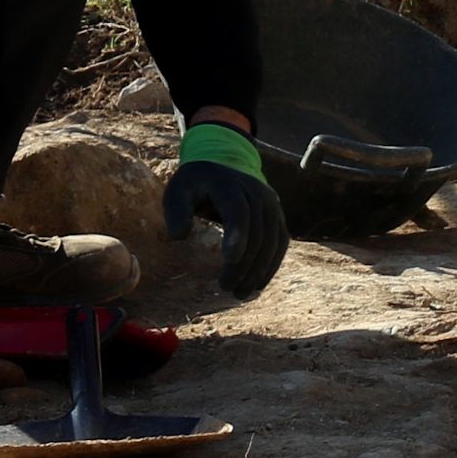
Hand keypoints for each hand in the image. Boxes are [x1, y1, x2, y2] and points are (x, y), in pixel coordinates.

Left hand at [164, 118, 287, 300]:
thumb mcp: (178, 190)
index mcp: (229, 184)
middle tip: (226, 288)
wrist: (224, 164)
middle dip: (244, 263)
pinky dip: (271, 265)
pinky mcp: (278, 216)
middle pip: (257, 231)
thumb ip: (176, 211)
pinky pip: (280, 242)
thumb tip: (179, 236)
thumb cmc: (196, 184)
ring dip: (259, 269)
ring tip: (241, 293)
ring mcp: (271, 204)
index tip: (229, 260)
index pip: (238, 210)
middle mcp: (256, 192)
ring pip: (273, 240)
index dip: (237, 234)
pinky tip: (257, 284)